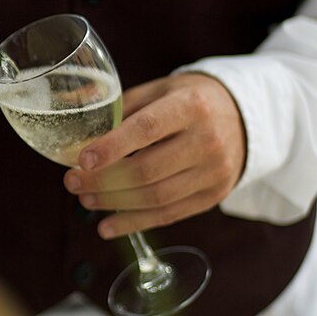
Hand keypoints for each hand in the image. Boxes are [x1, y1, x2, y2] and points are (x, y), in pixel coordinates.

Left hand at [63, 73, 246, 238]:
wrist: (245, 117)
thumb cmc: (190, 100)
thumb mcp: (161, 89)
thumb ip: (121, 106)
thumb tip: (75, 119)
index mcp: (190, 106)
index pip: (146, 130)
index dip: (111, 148)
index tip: (81, 161)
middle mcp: (207, 140)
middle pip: (147, 170)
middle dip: (102, 181)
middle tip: (72, 183)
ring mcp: (214, 172)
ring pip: (155, 198)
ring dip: (113, 204)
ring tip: (86, 200)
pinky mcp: (214, 195)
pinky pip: (169, 215)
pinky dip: (134, 223)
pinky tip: (108, 226)